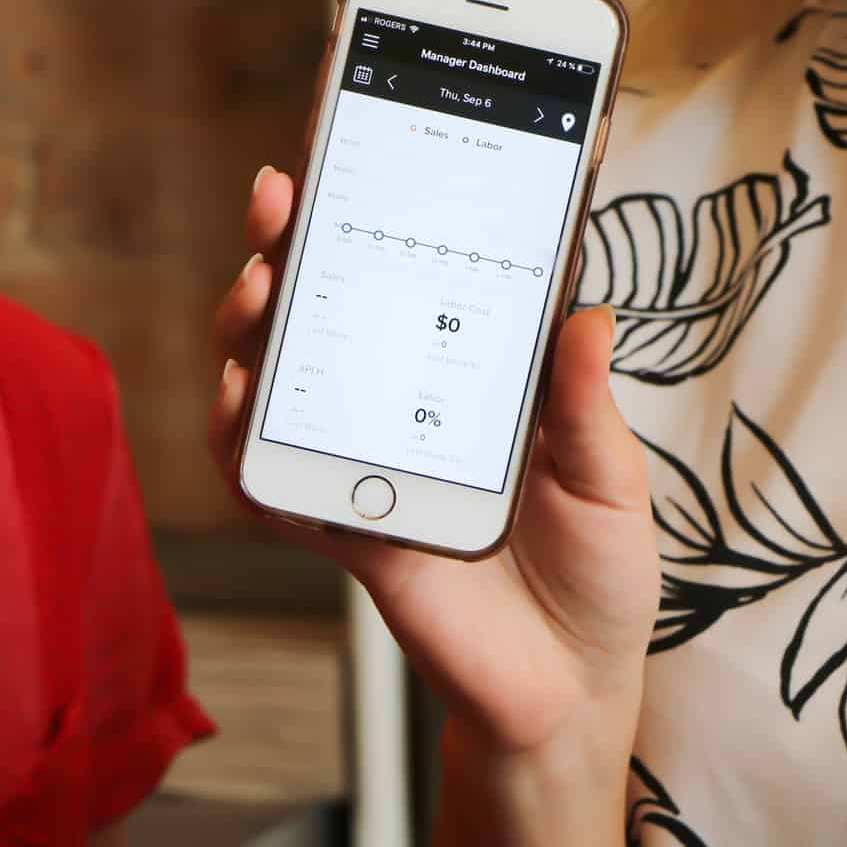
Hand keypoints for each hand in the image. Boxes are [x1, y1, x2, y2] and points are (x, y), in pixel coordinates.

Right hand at [210, 167, 659, 759]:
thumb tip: (586, 311)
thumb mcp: (608, 480)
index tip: (355, 153)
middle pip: (325, 313)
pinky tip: (238, 399)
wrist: (570, 693)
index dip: (373, 218)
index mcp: (469, 379)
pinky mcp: (345, 530)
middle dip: (288, 249)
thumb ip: (585, 405)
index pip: (410, 280)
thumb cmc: (597, 577)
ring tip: (258, 288)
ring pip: (281, 382)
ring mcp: (367, 465)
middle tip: (278, 200)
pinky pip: (274, 481)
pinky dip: (241, 441)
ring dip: (253, 328)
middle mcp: (404, 410)